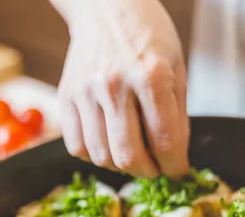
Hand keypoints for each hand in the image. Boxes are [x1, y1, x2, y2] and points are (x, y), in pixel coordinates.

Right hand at [52, 0, 188, 177]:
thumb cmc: (147, 35)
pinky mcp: (66, 97)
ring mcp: (85, 92)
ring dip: (121, 167)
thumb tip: (174, 156)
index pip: (165, 140)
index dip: (175, 166)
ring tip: (132, 155)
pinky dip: (94, 155)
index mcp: (150, 76)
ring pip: (101, 156)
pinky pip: (77, 146)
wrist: (106, 8)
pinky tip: (108, 144)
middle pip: (128, 156)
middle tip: (156, 168)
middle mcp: (114, 85)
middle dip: (149, 172)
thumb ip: (177, 114)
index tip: (178, 170)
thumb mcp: (176, 67)